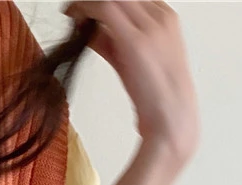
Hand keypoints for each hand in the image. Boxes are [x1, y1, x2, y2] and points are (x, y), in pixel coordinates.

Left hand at [63, 1, 199, 163]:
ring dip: (87, 3)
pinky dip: (84, 9)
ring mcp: (150, 25)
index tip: (85, 9)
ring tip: (71, 13)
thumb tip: (89, 33)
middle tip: (74, 9)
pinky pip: (104, 8)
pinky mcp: (136, 39)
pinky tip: (73, 17)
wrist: (170, 116)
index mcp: (164, 17)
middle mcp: (160, 15)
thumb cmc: (152, 94)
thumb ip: (112, 42)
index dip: (104, 2)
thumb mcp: (130, 60)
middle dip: (94, 1)